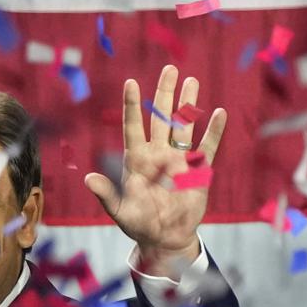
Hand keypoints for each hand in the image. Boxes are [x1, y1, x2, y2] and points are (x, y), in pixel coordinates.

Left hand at [84, 65, 225, 273]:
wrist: (164, 238)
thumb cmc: (138, 224)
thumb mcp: (119, 211)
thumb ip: (106, 194)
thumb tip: (87, 179)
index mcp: (137, 159)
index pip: (133, 126)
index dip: (132, 104)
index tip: (131, 82)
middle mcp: (158, 153)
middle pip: (161, 118)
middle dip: (164, 94)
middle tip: (169, 69)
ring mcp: (178, 160)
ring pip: (184, 126)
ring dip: (188, 105)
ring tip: (192, 81)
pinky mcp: (198, 170)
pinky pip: (207, 147)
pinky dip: (213, 132)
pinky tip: (219, 113)